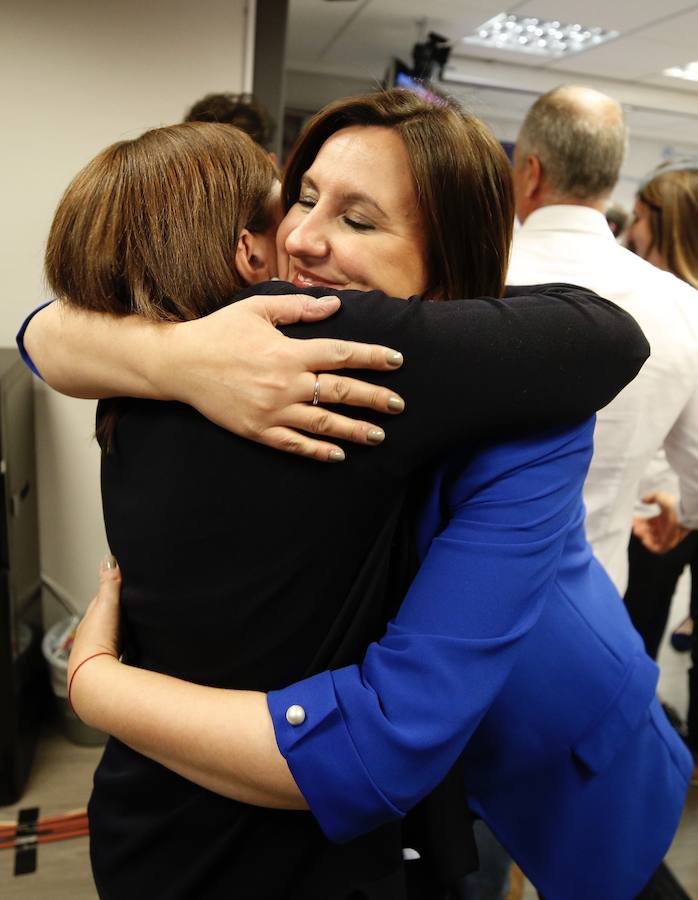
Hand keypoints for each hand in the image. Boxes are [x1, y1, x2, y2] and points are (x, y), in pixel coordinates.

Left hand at [67, 557, 121, 717]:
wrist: (94, 677)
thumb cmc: (96, 642)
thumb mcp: (106, 606)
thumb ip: (109, 584)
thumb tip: (109, 559)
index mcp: (90, 619)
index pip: (101, 600)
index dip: (112, 591)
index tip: (123, 581)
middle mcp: (93, 636)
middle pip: (108, 619)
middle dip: (119, 612)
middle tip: (135, 603)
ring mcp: (101, 652)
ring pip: (114, 636)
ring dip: (123, 631)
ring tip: (138, 626)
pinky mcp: (112, 666)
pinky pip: (122, 650)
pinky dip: (128, 646)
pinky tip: (136, 648)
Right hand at [162, 294, 405, 461]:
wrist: (180, 364)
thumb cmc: (219, 332)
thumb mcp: (257, 309)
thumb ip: (298, 308)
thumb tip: (335, 305)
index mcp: (288, 351)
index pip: (342, 355)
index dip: (372, 358)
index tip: (396, 361)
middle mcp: (285, 383)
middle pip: (340, 392)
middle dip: (374, 399)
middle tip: (399, 405)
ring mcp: (272, 410)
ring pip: (323, 423)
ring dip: (354, 430)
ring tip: (379, 435)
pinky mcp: (257, 430)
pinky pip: (294, 444)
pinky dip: (318, 451)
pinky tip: (338, 455)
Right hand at [632, 492, 690, 553]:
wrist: (683, 512)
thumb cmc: (673, 504)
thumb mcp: (659, 497)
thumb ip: (650, 498)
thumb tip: (643, 500)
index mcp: (661, 520)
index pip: (647, 523)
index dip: (639, 522)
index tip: (633, 519)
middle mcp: (663, 529)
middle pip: (647, 532)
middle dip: (639, 529)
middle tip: (635, 526)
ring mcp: (666, 537)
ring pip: (651, 540)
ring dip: (643, 537)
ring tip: (638, 531)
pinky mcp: (668, 543)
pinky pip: (658, 549)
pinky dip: (650, 546)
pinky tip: (645, 540)